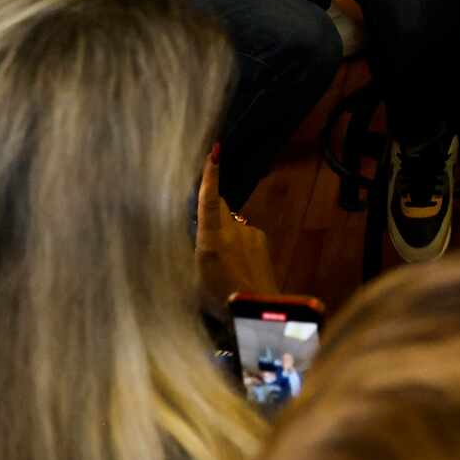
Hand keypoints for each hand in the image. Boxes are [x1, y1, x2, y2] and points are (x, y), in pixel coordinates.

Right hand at [193, 152, 274, 316]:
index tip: (215, 152)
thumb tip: (200, 234)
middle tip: (204, 230)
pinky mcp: (262, 239)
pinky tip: (238, 265)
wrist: (258, 307)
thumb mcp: (197, 276)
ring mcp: (250, 233)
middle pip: (219, 206)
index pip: (208, 201)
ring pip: (231, 223)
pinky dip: (239, 243)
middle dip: (211, 208)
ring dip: (225, 232)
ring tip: (223, 263)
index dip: (210, 176)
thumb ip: (199, 249)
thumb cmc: (220, 299)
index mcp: (211, 239)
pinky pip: (245, 234)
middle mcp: (232, 231)